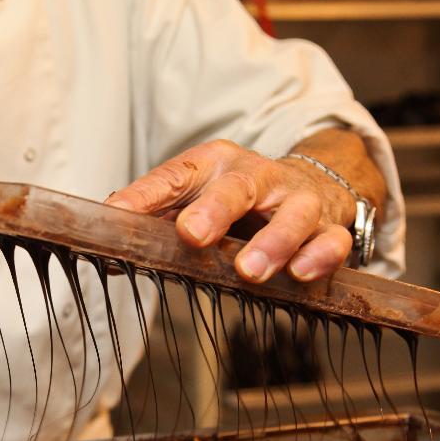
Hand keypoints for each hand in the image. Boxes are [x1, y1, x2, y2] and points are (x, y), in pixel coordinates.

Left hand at [105, 139, 356, 282]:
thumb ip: (153, 221)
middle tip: (192, 235)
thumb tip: (108, 255)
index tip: (116, 215)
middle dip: (214, 211)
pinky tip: (300, 274)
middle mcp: (257, 176)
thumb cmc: (237, 198)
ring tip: (250, 271)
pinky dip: (319, 256)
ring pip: (292, 214)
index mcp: (215, 165)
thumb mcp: (192, 198)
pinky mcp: (328, 227)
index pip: (175, 175)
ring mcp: (296, 201)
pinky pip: (331, 240)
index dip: (145, 195)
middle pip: (238, 187)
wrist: (310, 184)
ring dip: (273, 242)